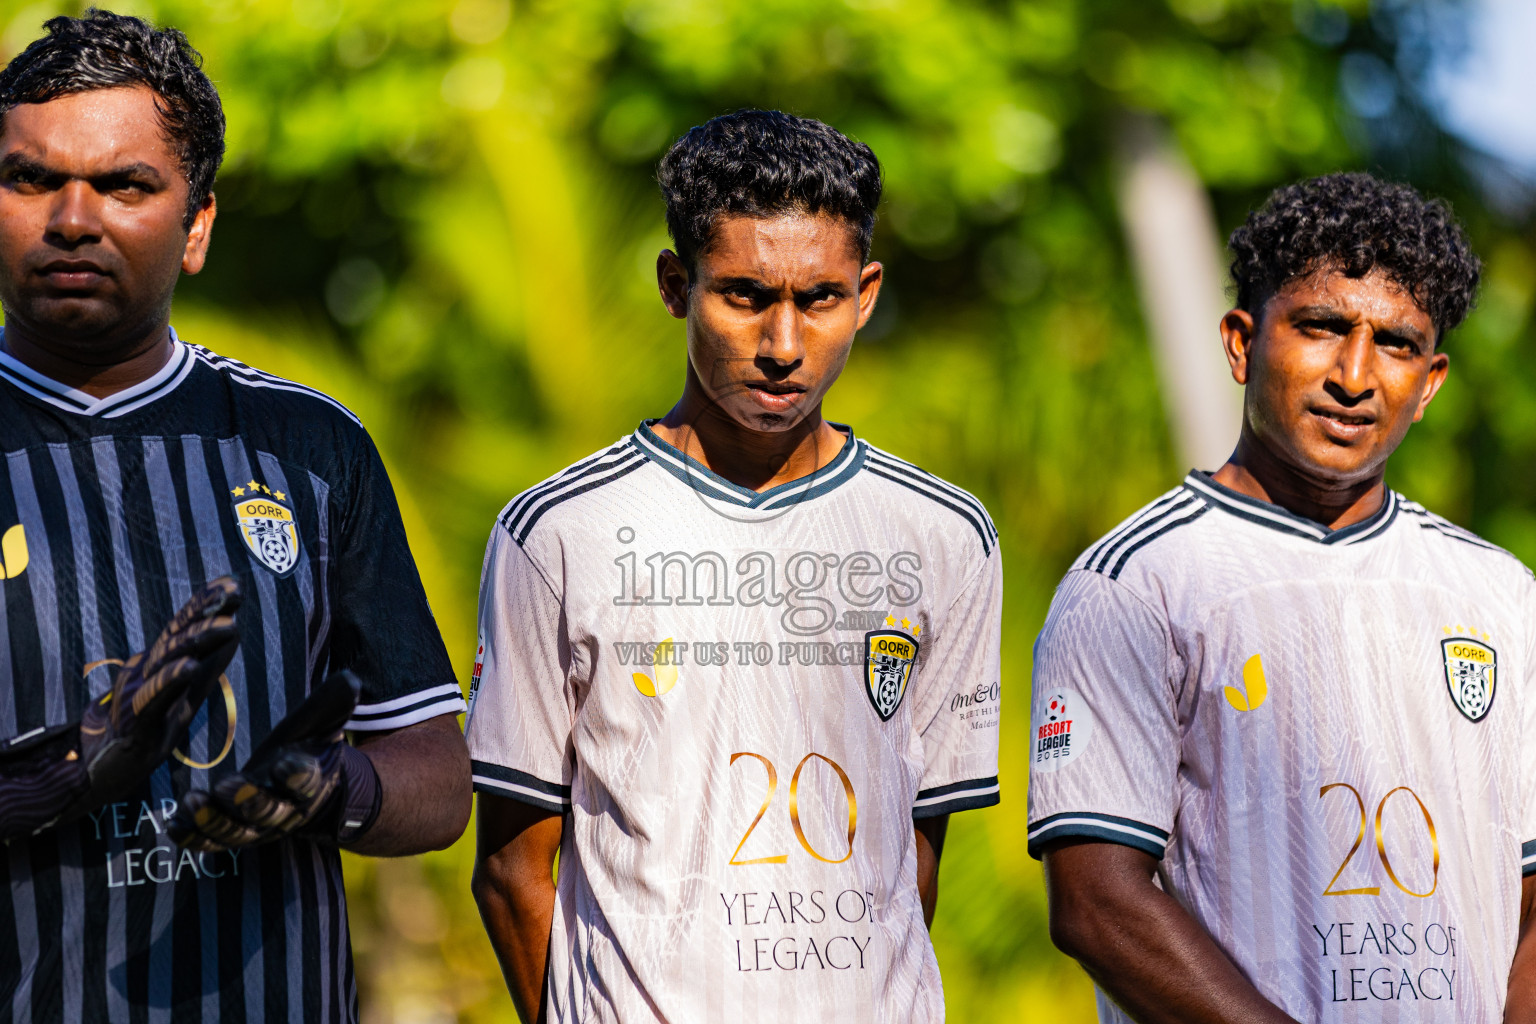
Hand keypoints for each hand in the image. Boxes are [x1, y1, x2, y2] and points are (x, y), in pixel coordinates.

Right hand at [0, 577, 241, 838]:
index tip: (231, 582)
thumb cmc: (143, 730)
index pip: (181, 628)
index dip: (203, 604)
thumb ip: (206, 668)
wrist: (97, 771)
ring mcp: (136, 696)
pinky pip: (154, 698)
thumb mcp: (182, 697)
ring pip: (168, 661)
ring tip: (228, 625)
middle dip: (206, 612)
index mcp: (155, 665)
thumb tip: (233, 631)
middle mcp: (143, 673)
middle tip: (234, 592)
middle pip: (177, 636)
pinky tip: (192, 667)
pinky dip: (172, 680)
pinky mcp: (135, 724)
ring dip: (199, 641)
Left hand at [170, 671, 381, 850]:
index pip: (307, 782)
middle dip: (249, 801)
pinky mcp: (229, 832)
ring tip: (192, 802)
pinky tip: (173, 825)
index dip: (297, 775)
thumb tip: (350, 679)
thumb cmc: (307, 746)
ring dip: (213, 821)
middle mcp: (284, 811)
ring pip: (235, 832)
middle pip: (268, 812)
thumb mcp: (322, 723)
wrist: (297, 787)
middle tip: (228, 785)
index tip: (285, 763)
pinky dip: (192, 836)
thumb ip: (334, 702)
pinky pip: (209, 842)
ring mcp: (255, 826)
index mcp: (310, 784)